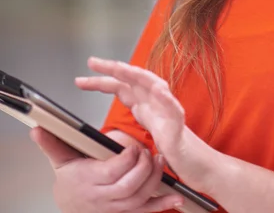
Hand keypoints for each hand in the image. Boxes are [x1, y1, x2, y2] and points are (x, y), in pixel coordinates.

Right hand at [30, 127, 183, 211]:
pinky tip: (176, 195)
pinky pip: (147, 211)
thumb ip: (52, 143)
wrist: (70, 206)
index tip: (133, 146)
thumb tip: (38, 129)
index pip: (112, 171)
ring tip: (161, 161)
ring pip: (140, 198)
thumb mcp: (61, 160)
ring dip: (155, 181)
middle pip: (129, 186)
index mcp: (90, 180)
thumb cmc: (70, 180)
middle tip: (149, 151)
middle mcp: (104, 197)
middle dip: (143, 168)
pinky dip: (163, 204)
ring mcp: (117, 208)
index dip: (126, 158)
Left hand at [76, 57, 218, 193]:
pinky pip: (174, 109)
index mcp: (145, 102)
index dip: (101, 80)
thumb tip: (120, 92)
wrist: (196, 163)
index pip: (121, 85)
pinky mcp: (179, 125)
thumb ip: (137, 106)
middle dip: (112, 68)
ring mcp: (168, 111)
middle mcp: (156, 100)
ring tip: (121, 68)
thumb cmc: (172, 144)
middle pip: (133, 79)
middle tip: (92, 62)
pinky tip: (160, 91)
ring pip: (153, 85)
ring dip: (137, 75)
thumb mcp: (147, 123)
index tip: (81, 79)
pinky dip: (167, 99)